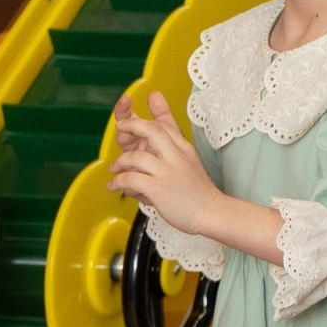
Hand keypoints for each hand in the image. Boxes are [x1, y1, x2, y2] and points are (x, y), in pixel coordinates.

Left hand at [108, 89, 225, 241]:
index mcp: (183, 148)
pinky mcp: (159, 189)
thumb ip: (173, 144)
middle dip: (131, 125)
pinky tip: (115, 186)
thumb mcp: (188, 160)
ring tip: (115, 169)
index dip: (145, 117)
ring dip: (120, 162)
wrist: (211, 212)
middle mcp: (177, 156)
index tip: (129, 113)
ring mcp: (168, 172)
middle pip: (151, 130)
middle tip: (120, 129)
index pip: (163, 124)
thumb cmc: (197, 189)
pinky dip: (119, 182)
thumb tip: (163, 122)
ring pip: (136, 157)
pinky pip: (131, 179)